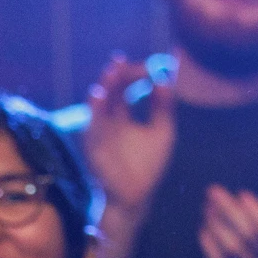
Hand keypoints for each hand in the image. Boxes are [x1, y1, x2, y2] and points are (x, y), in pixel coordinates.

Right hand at [83, 53, 176, 215]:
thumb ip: (164, 106)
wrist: (135, 197)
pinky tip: (97, 95)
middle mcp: (109, 120)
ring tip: (111, 72)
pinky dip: (93, 110)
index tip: (150, 66)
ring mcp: (100, 132)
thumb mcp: (163, 131)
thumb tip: (166, 78)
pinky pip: (91, 125)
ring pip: (98, 105)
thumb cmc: (148, 166)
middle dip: (116, 76)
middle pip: (110, 91)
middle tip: (121, 60)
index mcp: (123, 115)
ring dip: (104, 88)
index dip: (135, 74)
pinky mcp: (93, 146)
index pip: (126, 87)